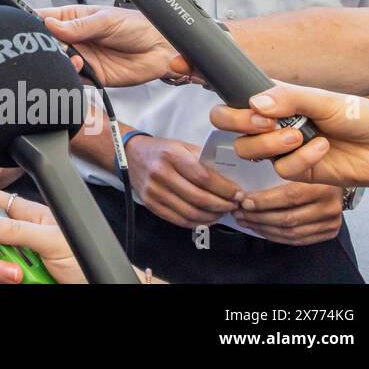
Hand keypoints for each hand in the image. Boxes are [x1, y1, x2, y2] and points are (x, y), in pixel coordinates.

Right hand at [0, 186, 84, 283]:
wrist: (102, 290)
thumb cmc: (88, 262)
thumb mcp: (52, 240)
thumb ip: (16, 230)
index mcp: (30, 216)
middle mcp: (21, 238)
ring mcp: (18, 261)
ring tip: (18, 276)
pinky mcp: (17, 282)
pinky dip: (2, 281)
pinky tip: (18, 282)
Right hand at [41, 5, 180, 87]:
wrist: (161, 49)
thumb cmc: (137, 26)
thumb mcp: (105, 20)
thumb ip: (78, 26)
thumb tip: (50, 24)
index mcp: (73, 19)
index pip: (45, 19)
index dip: (32, 23)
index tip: (23, 28)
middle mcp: (74, 39)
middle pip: (47, 44)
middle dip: (44, 46)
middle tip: (48, 46)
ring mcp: (81, 57)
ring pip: (58, 62)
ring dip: (59, 62)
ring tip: (73, 57)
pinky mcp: (91, 76)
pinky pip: (74, 78)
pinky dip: (71, 76)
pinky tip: (79, 68)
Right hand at [125, 136, 240, 228]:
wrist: (130, 154)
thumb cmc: (161, 150)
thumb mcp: (182, 146)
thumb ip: (204, 159)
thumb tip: (230, 178)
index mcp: (172, 155)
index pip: (204, 177)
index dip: (224, 189)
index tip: (238, 194)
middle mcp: (161, 174)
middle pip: (199, 198)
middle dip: (222, 205)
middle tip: (234, 205)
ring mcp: (154, 191)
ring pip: (190, 212)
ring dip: (212, 216)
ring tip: (222, 212)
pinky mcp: (150, 204)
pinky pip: (179, 220)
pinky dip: (197, 222)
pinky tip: (207, 218)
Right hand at [210, 82, 368, 192]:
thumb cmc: (362, 118)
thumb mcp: (325, 99)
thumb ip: (288, 98)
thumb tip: (254, 104)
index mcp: (275, 99)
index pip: (233, 97)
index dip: (227, 103)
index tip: (241, 102)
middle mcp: (271, 123)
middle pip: (227, 125)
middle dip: (238, 123)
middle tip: (264, 122)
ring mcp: (280, 147)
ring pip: (247, 149)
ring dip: (269, 143)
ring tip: (298, 136)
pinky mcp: (295, 170)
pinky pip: (281, 168)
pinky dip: (301, 159)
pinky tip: (321, 148)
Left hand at [233, 180, 342, 245]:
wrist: (339, 181)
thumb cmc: (312, 170)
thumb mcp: (299, 163)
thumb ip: (281, 169)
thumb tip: (246, 177)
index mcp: (322, 186)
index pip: (289, 197)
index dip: (264, 201)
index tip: (244, 201)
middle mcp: (330, 206)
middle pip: (288, 218)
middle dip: (258, 217)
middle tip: (239, 212)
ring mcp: (331, 222)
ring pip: (291, 232)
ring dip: (263, 228)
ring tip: (245, 221)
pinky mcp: (329, 233)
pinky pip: (297, 240)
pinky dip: (275, 236)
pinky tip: (260, 229)